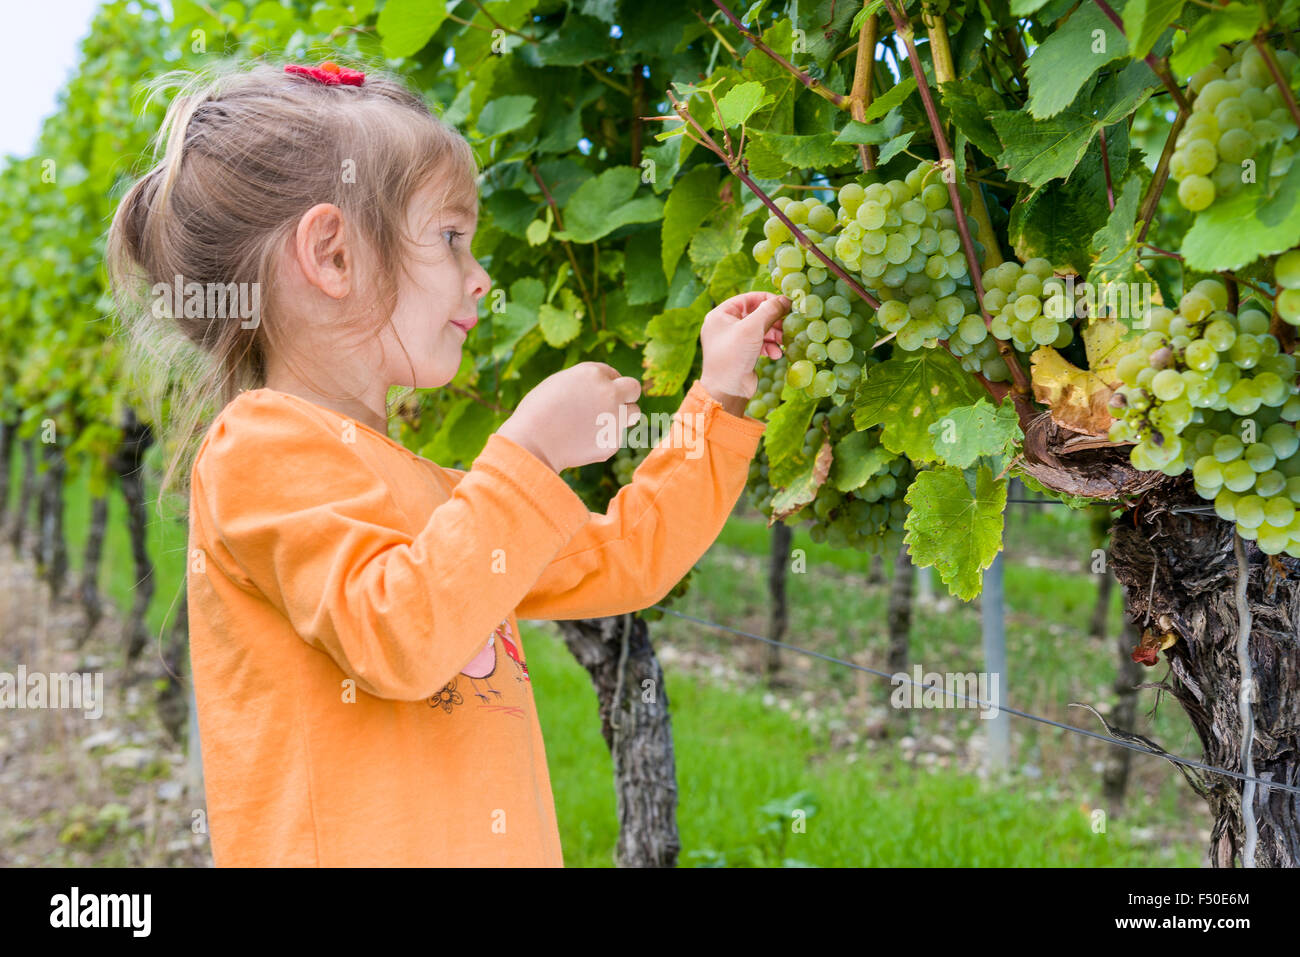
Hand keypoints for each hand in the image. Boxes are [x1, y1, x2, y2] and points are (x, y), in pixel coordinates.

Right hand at [497, 362, 641, 471]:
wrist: (532, 443)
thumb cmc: (537, 412)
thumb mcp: (560, 384)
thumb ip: (585, 385)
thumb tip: (603, 390)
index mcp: (593, 373)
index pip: (613, 374)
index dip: (606, 385)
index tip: (596, 394)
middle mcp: (609, 392)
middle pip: (633, 389)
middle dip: (627, 396)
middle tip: (614, 405)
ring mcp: (615, 418)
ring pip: (633, 414)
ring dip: (621, 417)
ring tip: (595, 425)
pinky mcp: (613, 442)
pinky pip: (615, 438)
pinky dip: (603, 440)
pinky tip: (581, 442)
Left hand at [699, 291, 791, 400]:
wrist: (727, 390)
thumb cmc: (734, 355)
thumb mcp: (752, 328)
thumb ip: (769, 310)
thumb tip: (785, 299)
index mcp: (720, 315)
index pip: (747, 299)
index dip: (767, 299)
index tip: (785, 304)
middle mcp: (725, 326)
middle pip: (755, 314)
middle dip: (773, 320)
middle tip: (789, 323)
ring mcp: (733, 341)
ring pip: (759, 330)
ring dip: (774, 334)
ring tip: (784, 340)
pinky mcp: (741, 354)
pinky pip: (758, 344)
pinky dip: (769, 347)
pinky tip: (776, 354)